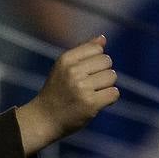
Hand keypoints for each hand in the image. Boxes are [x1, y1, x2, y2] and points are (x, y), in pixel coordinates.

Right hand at [14, 35, 119, 154]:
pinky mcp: (90, 104)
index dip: (96, 60)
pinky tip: (98, 102)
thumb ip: (83, 51)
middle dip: (103, 72)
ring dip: (107, 86)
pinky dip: (109, 98)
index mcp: (66, 60)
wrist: (44, 119)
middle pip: (107, 61)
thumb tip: (103, 38)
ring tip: (93, 94)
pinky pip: (114, 93)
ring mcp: (82, 88)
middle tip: (90, 85)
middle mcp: (73, 72)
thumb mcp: (64, 67)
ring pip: (112, 77)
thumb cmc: (56, 92)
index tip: (86, 72)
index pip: (97, 49)